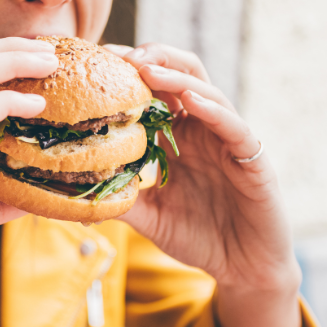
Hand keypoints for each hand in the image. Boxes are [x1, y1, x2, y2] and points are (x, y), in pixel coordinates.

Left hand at [105, 42, 302, 326]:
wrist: (243, 270)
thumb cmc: (198, 237)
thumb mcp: (148, 215)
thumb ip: (120, 197)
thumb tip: (73, 191)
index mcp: (178, 135)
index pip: (155, 90)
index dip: (130, 72)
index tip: (99, 60)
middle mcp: (203, 129)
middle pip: (182, 74)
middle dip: (153, 57)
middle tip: (121, 56)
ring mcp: (228, 140)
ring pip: (207, 91)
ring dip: (176, 76)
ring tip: (147, 68)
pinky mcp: (252, 158)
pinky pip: (233, 126)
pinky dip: (212, 109)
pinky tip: (190, 100)